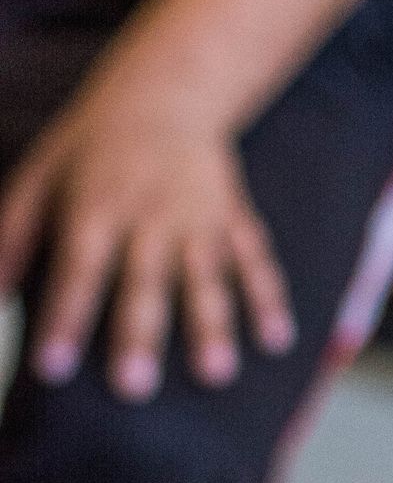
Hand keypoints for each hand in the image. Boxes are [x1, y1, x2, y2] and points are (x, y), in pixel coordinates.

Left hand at [0, 63, 294, 399]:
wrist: (164, 94)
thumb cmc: (90, 149)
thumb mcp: (39, 177)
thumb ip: (13, 237)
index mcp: (94, 208)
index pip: (76, 269)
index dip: (63, 317)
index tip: (52, 367)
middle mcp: (148, 217)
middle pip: (143, 282)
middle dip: (138, 335)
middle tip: (133, 388)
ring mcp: (197, 219)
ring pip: (205, 278)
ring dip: (212, 326)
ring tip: (215, 374)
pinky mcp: (232, 219)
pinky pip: (255, 260)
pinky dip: (268, 299)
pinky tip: (277, 339)